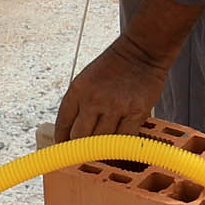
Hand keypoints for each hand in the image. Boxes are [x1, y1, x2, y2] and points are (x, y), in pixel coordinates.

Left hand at [54, 35, 170, 142]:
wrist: (142, 51)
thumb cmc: (114, 66)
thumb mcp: (87, 79)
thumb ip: (79, 103)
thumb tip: (73, 133)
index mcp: (77, 90)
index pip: (63, 124)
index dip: (62, 141)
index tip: (65, 149)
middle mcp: (94, 99)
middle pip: (80, 138)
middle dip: (81, 148)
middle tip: (85, 153)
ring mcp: (116, 106)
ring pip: (102, 142)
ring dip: (102, 149)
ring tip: (104, 149)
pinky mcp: (136, 112)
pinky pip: (124, 139)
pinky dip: (121, 146)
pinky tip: (120, 146)